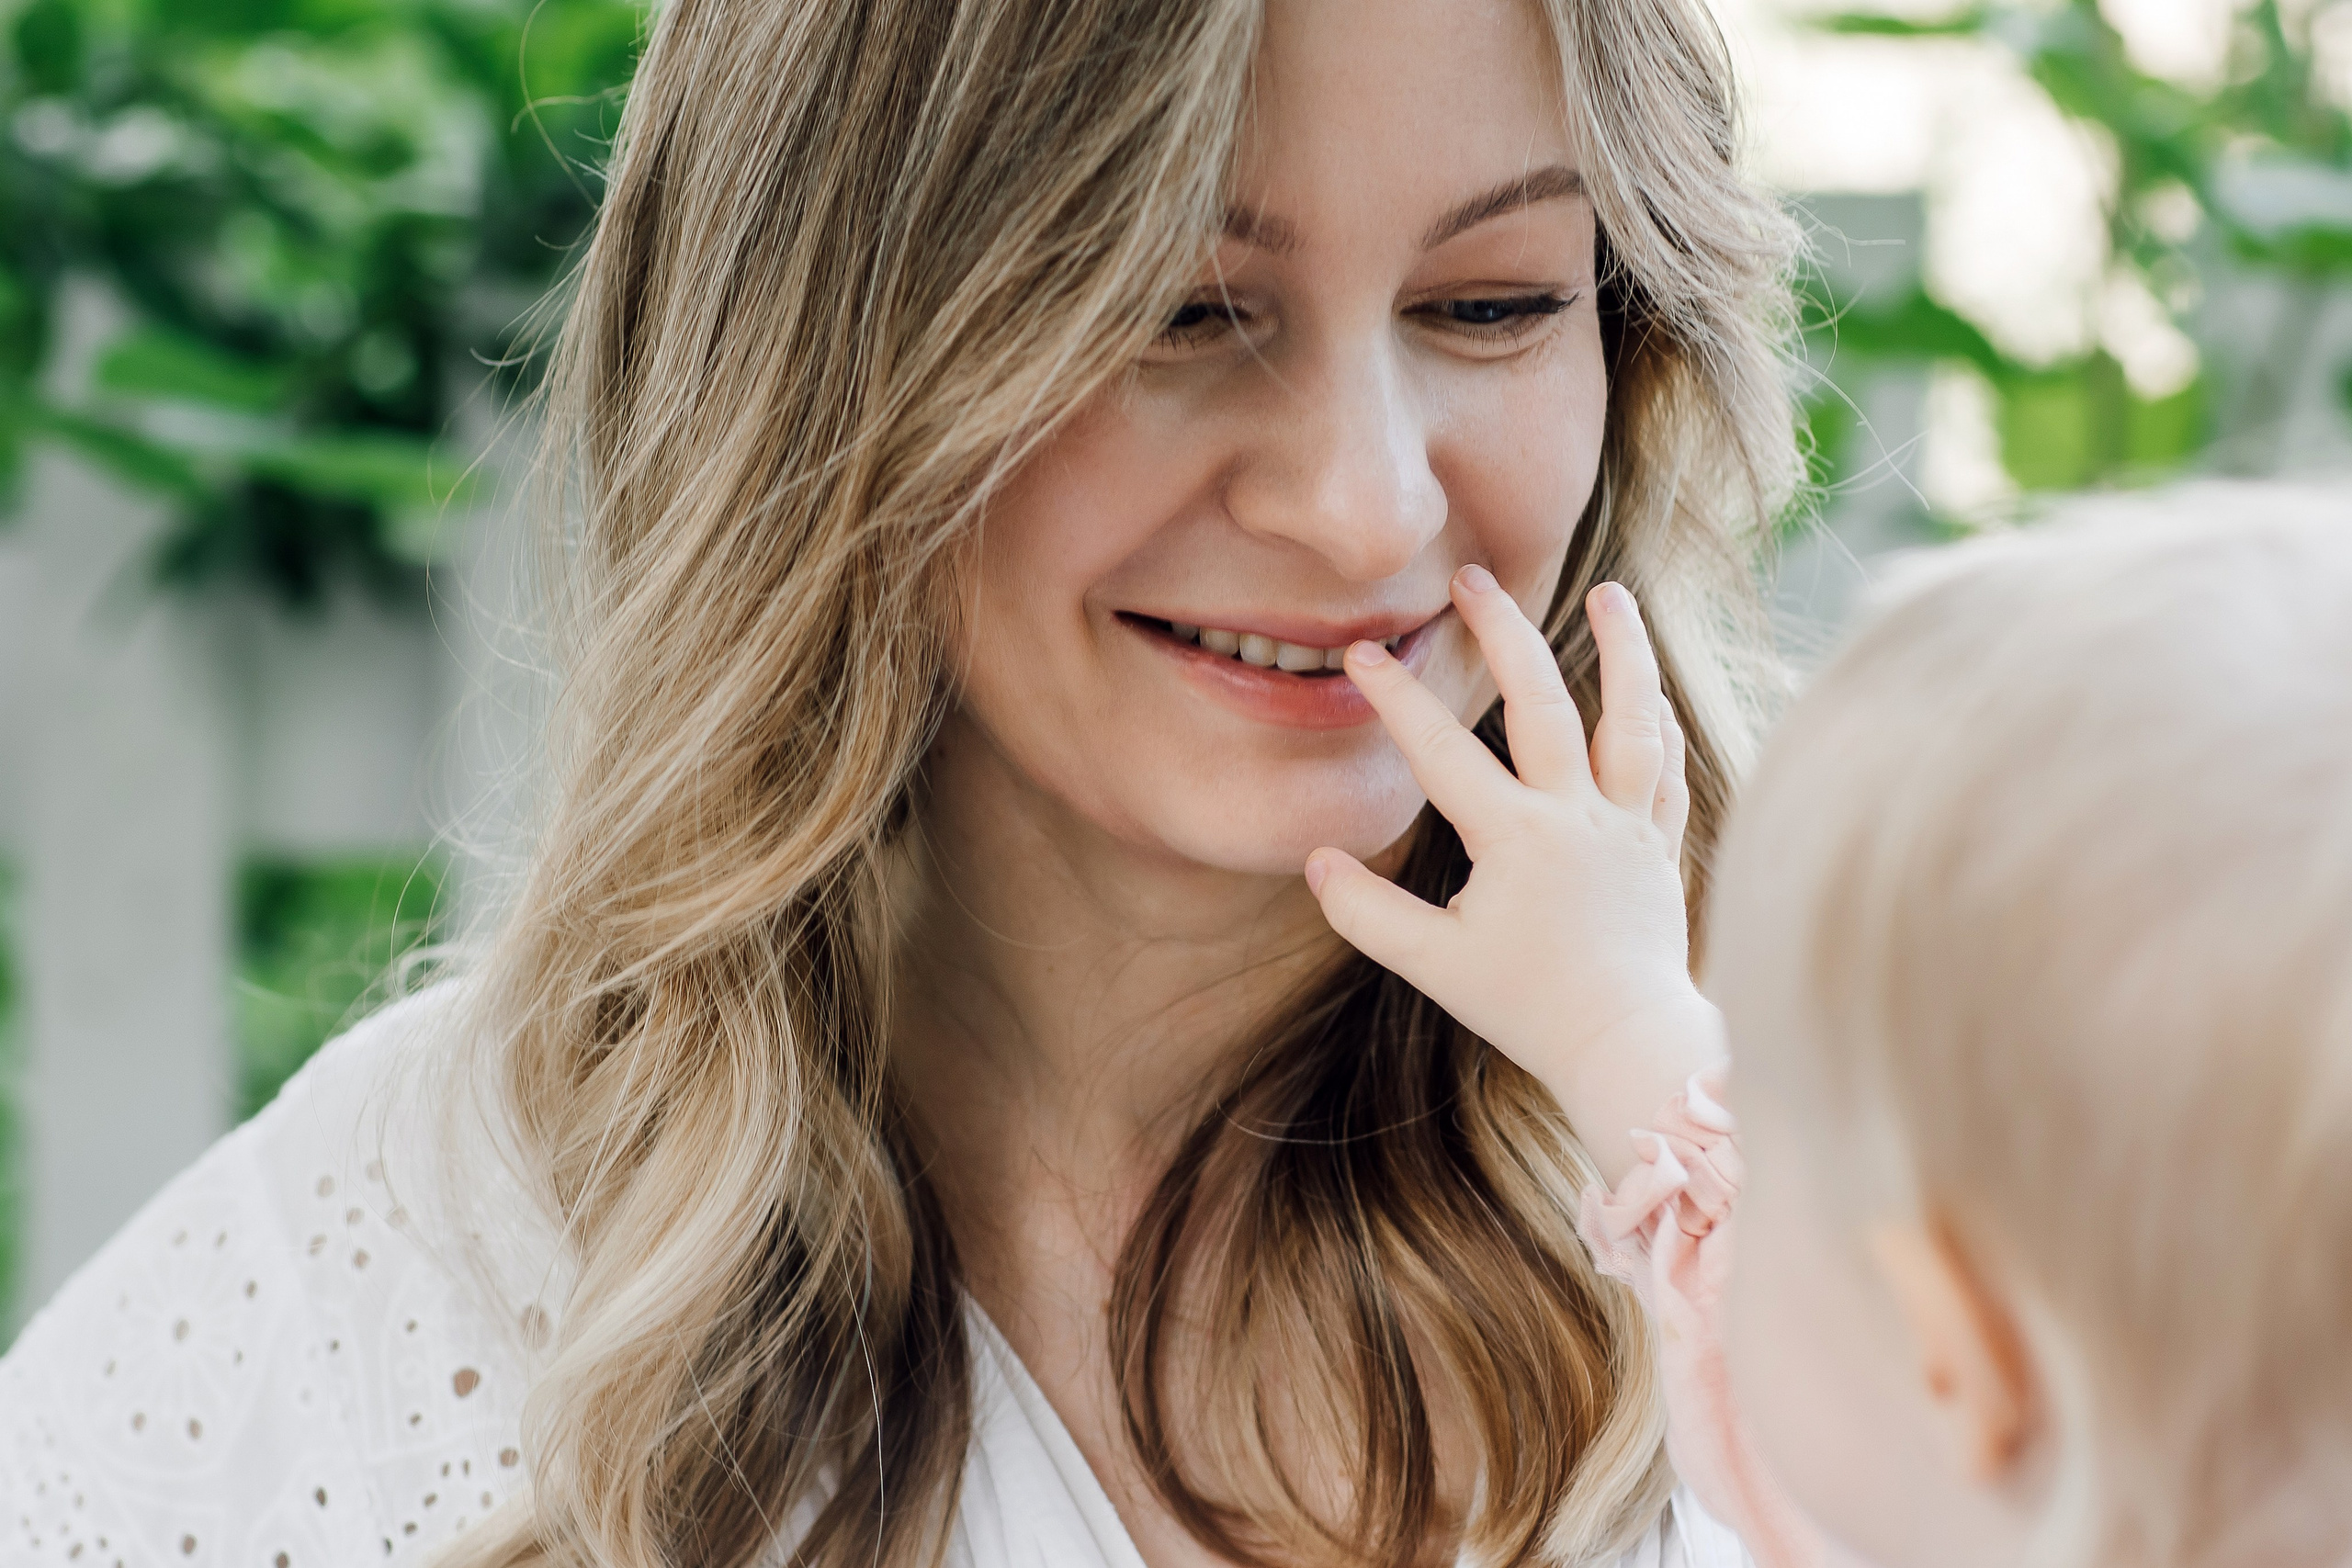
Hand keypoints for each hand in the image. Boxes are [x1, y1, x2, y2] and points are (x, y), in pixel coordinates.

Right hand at [1304, 566, 1723, 1176]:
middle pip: (1543, 703)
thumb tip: (1318, 862)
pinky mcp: (1660, 844)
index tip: (1364, 651)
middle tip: (1474, 579)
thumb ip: (1370, 914)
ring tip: (1613, 592)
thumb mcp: (1436, 966)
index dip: (1398, 699)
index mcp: (1515, 840)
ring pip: (1633, 718)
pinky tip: (1648, 688)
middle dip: (1505, 634)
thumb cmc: (1529, 1009)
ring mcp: (1628, 825)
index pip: (1443, 753)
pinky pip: (1667, 767)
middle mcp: (1578, 817)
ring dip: (1623, 649)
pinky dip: (1658, 720)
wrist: (1628, 1044)